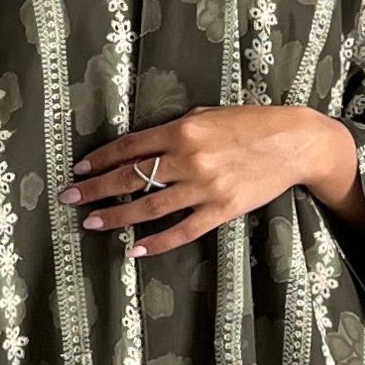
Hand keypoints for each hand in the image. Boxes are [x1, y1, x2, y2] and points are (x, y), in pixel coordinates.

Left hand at [61, 106, 364, 256]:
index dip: (101, 160)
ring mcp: (205, 187)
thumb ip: (176, 128)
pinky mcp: (222, 210)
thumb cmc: (251, 124)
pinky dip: (157, 242)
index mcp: (183, 130)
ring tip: (92, 223)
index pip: (130, 147)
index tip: (79, 171)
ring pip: (150, 207)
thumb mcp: (209, 114)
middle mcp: (190, 158)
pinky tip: (136, 250)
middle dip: (96, 190)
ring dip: (117, 217)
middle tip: (69, 200)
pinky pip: (183, 230)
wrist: (295, 143)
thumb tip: (143, 144)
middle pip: (131, 177)